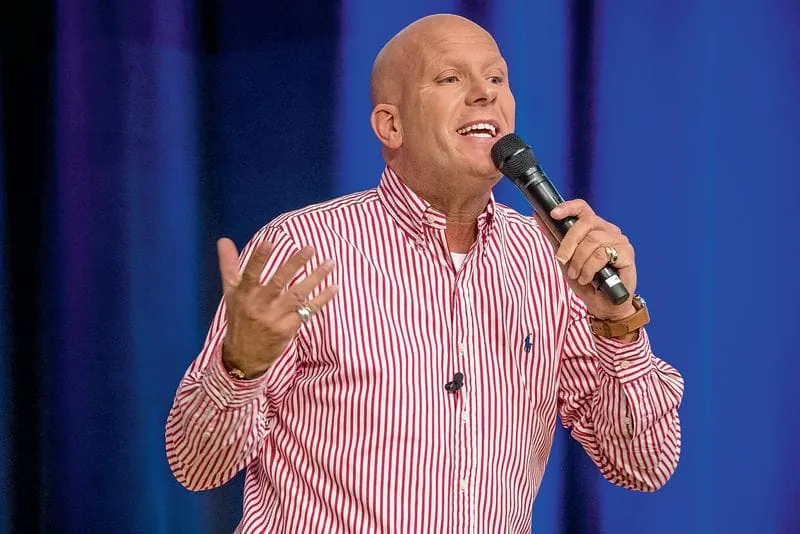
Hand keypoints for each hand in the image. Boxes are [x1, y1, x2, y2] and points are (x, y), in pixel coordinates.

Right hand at [216, 238, 337, 376]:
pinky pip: (308, 311)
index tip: (269, 242)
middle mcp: (260, 305)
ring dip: (315, 278)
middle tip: (310, 248)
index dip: (258, 259)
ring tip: (330, 263)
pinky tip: (334, 287)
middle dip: (294, 264)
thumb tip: (223, 239)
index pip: (250, 274)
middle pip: (278, 282)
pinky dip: (322, 299)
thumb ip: (229, 265)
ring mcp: (275, 318)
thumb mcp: (231, 292)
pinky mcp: (288, 328)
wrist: (245, 355)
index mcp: (245, 294)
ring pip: (298, 295)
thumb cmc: (239, 317)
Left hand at [537, 199, 636, 320]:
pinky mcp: (627, 253)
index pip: (582, 208)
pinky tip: (589, 279)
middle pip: (585, 223)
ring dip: (579, 261)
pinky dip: (590, 269)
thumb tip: (537, 216)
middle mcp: (608, 230)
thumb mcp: (565, 259)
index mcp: (594, 228)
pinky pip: (602, 254)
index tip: (553, 214)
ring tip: (577, 275)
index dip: (568, 207)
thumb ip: (554, 237)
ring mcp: (620, 241)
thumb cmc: (586, 281)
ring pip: (593, 240)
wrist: (602, 305)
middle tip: (562, 260)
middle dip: (569, 243)